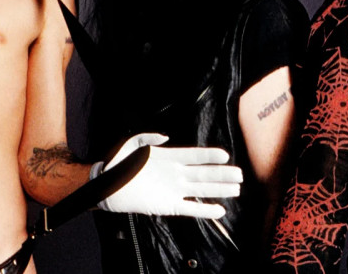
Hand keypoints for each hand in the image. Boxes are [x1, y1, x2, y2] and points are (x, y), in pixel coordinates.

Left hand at [95, 133, 242, 217]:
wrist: (106, 187)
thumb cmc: (117, 164)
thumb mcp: (130, 145)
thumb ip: (147, 138)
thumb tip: (165, 137)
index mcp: (169, 158)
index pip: (194, 156)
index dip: (209, 156)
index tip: (225, 155)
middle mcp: (176, 174)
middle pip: (204, 174)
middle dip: (222, 174)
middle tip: (240, 175)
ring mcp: (174, 190)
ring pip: (201, 190)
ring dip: (219, 190)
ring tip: (236, 190)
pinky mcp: (168, 206)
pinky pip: (190, 208)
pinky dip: (205, 210)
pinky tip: (219, 210)